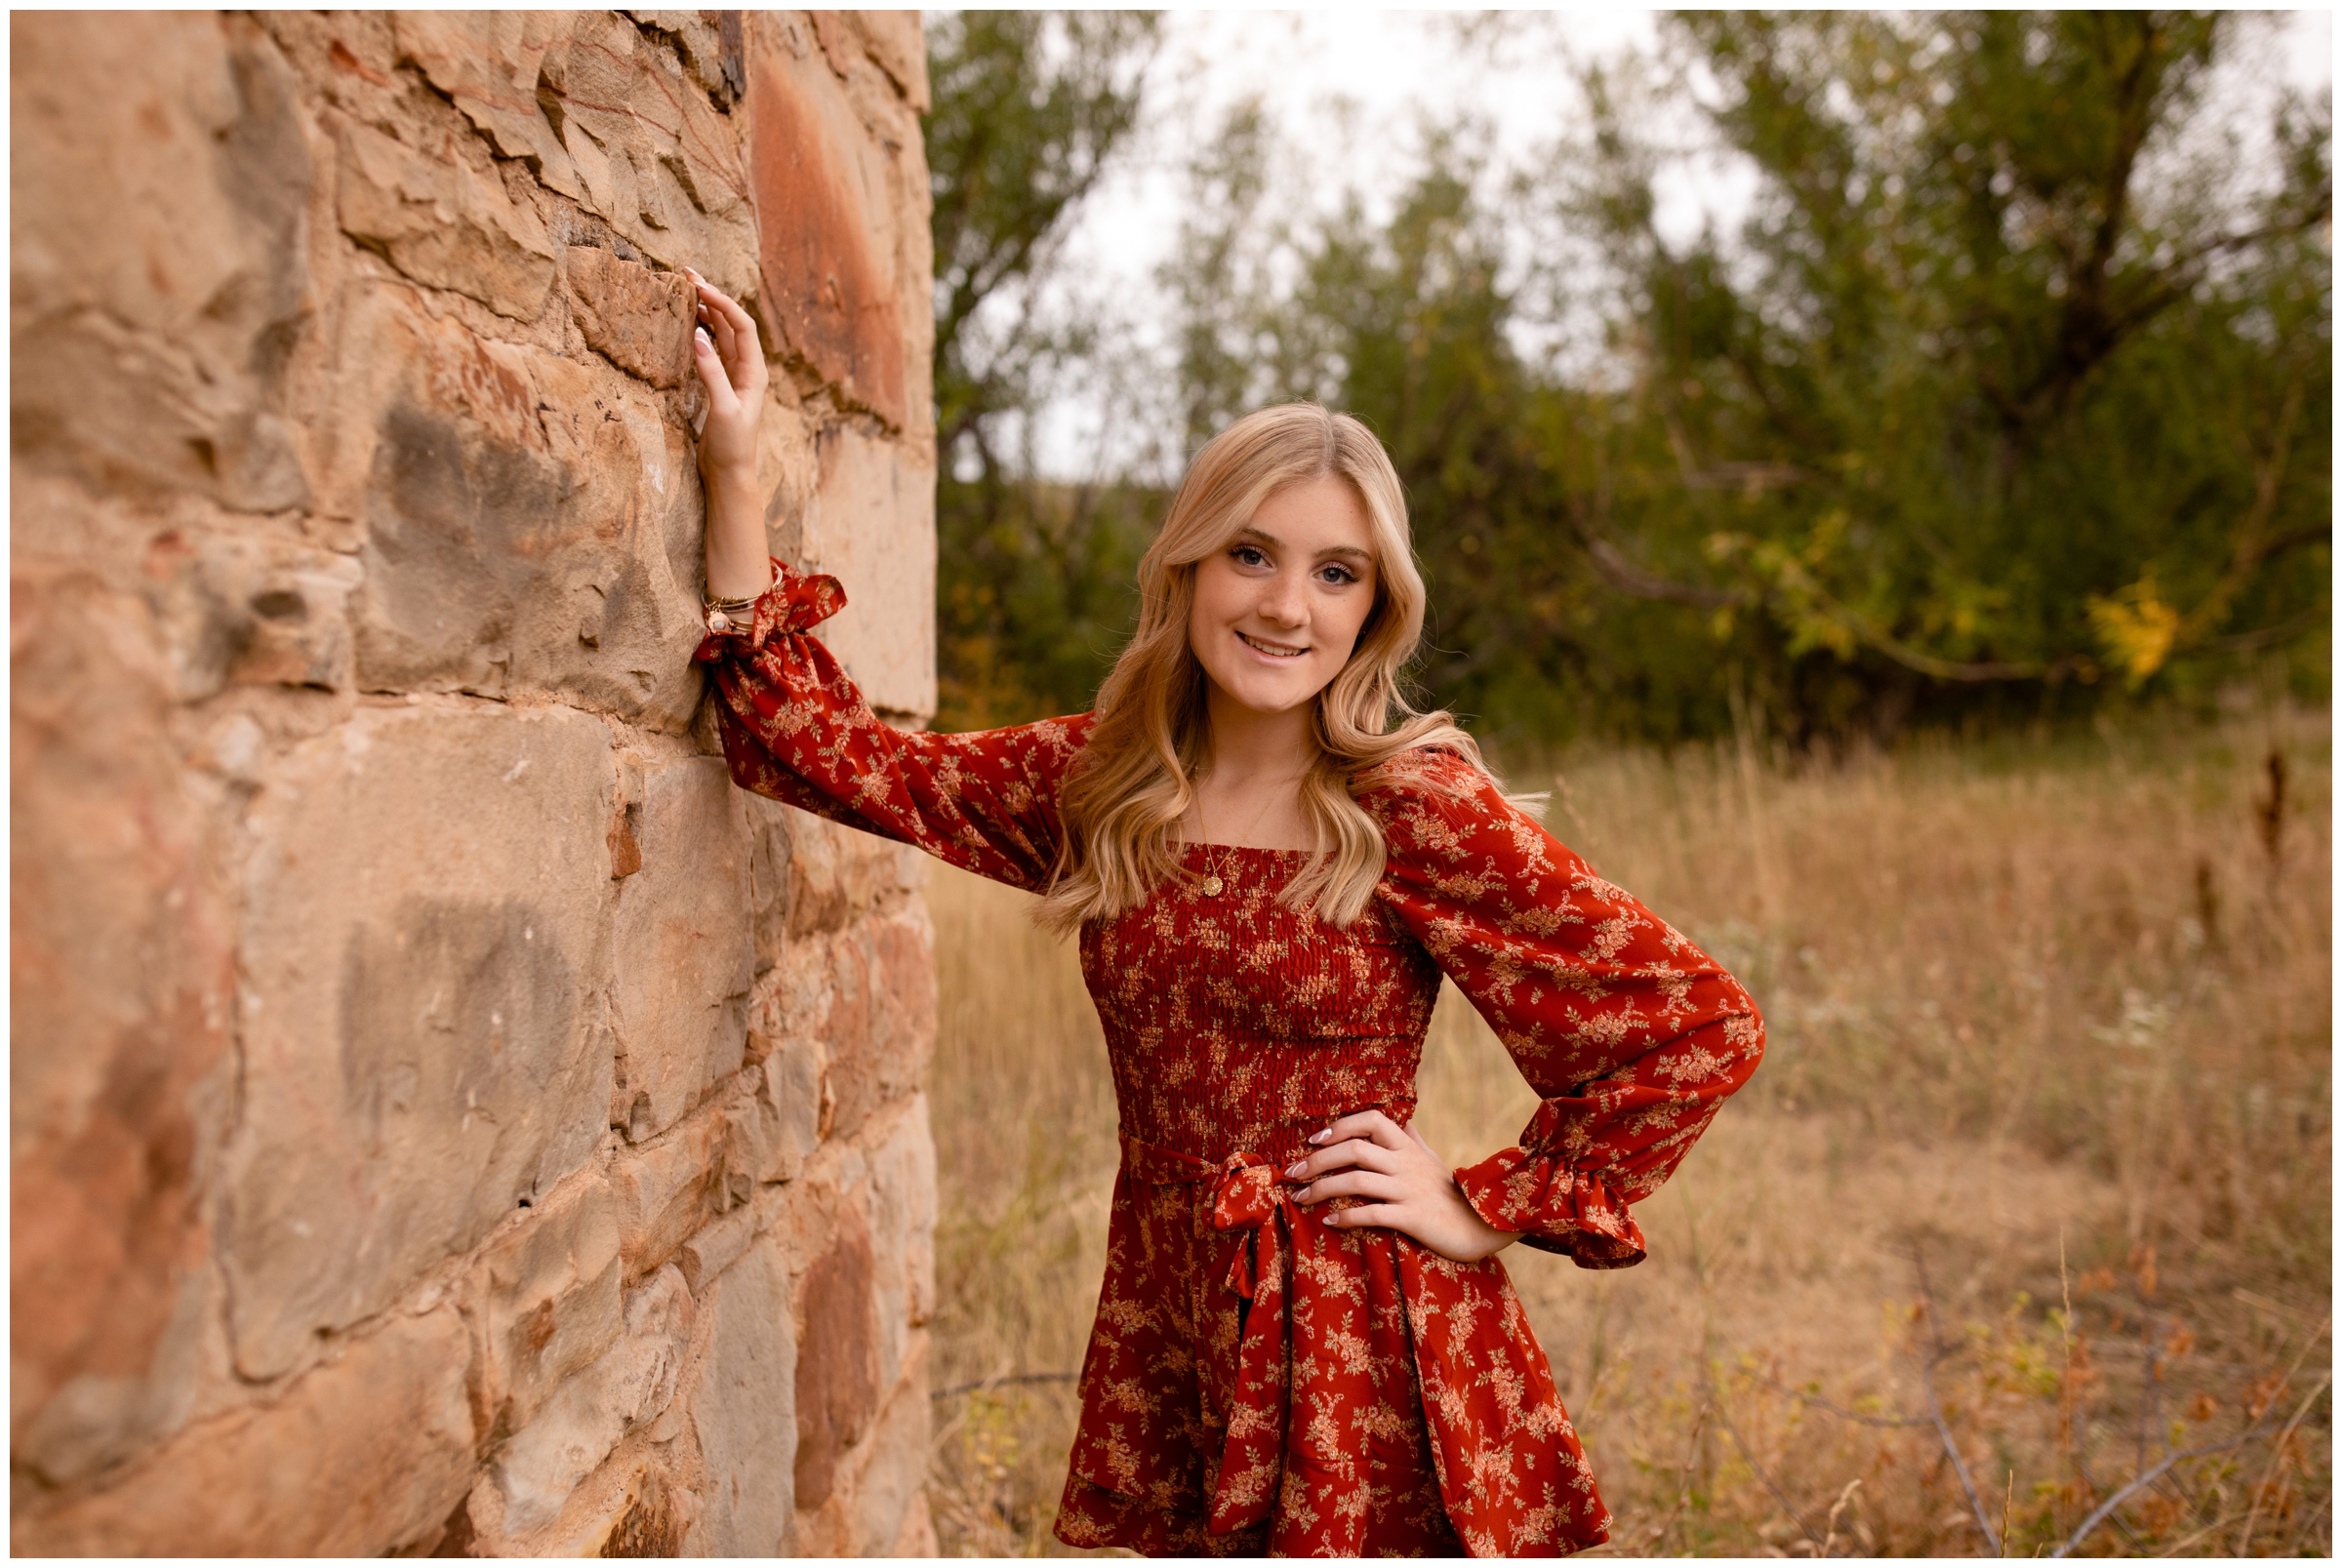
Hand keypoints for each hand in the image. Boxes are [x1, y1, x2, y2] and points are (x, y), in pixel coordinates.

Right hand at [687, 268, 766, 483]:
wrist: (731, 473)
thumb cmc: (733, 446)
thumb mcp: (723, 410)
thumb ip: (712, 373)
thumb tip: (699, 335)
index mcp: (755, 372)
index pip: (742, 325)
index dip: (723, 302)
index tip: (698, 286)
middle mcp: (748, 369)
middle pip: (732, 323)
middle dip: (713, 297)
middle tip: (687, 275)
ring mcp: (735, 375)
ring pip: (722, 332)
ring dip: (707, 310)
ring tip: (686, 290)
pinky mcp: (721, 384)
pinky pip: (712, 347)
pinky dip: (701, 330)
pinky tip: (688, 320)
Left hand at [1285, 1109, 1520, 1263]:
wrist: (1485, 1225)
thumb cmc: (1455, 1194)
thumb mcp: (1435, 1161)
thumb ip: (1416, 1141)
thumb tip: (1406, 1120)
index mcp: (1409, 1147)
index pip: (1371, 1120)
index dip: (1340, 1126)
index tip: (1314, 1140)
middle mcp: (1406, 1164)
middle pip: (1354, 1149)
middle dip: (1318, 1159)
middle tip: (1292, 1172)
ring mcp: (1409, 1190)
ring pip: (1357, 1180)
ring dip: (1322, 1188)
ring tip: (1301, 1198)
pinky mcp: (1412, 1218)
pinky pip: (1372, 1214)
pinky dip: (1346, 1217)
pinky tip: (1329, 1221)